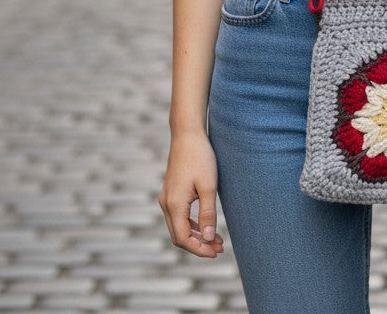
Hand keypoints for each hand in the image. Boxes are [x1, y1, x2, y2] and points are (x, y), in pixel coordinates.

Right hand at [159, 129, 224, 257]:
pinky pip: (178, 216)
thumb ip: (208, 214)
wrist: (187, 134)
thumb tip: (209, 239)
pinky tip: (206, 225)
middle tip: (220, 248)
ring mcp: (167, 198)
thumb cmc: (200, 157)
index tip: (217, 252)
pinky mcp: (171, 192)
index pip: (183, 239)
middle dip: (199, 245)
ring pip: (178, 227)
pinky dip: (191, 224)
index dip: (200, 249)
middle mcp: (166, 204)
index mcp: (174, 204)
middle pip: (179, 236)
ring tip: (217, 240)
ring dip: (196, 235)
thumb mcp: (209, 186)